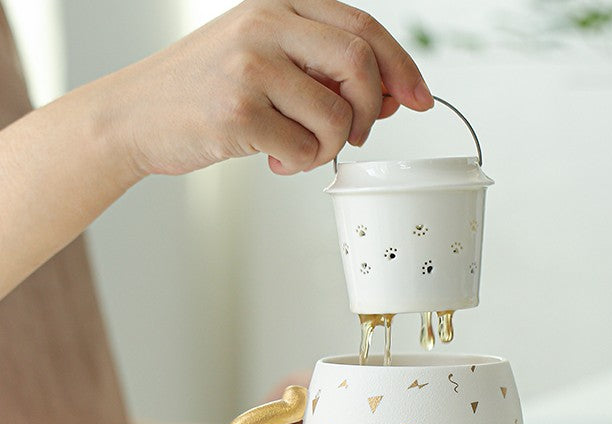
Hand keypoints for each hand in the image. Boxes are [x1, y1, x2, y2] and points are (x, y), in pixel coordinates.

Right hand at [111, 0, 432, 177]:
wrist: (134, 115)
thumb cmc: (204, 90)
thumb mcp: (265, 60)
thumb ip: (324, 70)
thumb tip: (390, 96)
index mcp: (278, 4)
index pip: (363, 27)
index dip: (402, 67)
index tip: (419, 98)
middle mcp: (265, 24)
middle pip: (360, 62)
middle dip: (371, 110)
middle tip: (357, 134)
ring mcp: (250, 66)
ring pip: (337, 114)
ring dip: (330, 145)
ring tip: (300, 148)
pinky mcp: (238, 111)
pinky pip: (304, 148)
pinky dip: (299, 163)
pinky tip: (273, 157)